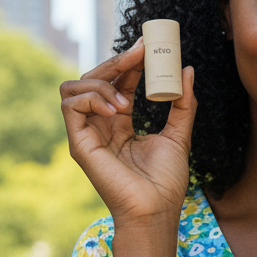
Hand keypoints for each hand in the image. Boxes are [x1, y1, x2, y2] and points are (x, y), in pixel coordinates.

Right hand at [59, 41, 196, 226]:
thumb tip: (186, 69)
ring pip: (74, 87)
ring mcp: (87, 133)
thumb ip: (183, 103)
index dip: (129, 62)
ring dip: (101, 82)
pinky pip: (70, 106)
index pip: (117, 82)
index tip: (148, 47)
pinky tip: (115, 109)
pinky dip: (91, 98)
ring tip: (126, 100)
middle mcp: (100, 125)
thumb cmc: (166, 181)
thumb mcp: (179, 134)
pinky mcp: (78, 143)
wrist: (156, 210)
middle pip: (93, 78)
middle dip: (116, 61)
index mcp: (119, 123)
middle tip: (141, 52)